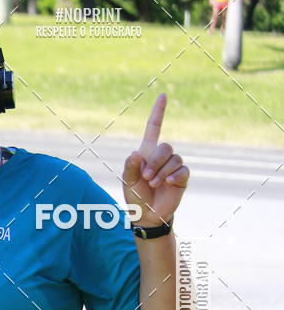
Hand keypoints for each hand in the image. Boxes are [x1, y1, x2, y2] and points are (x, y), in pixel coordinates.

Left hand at [122, 93, 188, 226]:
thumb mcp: (128, 182)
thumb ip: (130, 167)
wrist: (147, 214)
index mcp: (147, 152)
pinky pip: (182, 171)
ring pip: (174, 159)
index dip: (158, 112)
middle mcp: (161, 157)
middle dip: (156, 162)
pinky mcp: (181, 178)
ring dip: (163, 172)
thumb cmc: (135, 196)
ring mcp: (172, 167)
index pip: (154, 128)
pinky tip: (168, 184)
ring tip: (154, 184)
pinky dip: (174, 177)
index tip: (163, 96)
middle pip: (165, 147)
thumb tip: (137, 154)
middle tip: (147, 177)